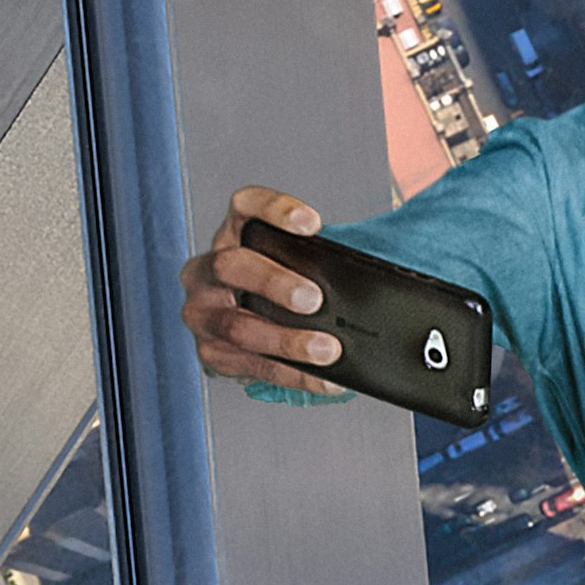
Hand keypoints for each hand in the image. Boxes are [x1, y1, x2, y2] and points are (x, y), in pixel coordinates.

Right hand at [183, 186, 341, 391]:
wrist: (248, 334)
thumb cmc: (280, 290)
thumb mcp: (294, 265)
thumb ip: (322, 261)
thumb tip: (381, 270)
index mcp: (233, 235)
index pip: (245, 206)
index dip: (274, 210)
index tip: (312, 224)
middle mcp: (208, 270)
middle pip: (232, 265)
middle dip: (274, 283)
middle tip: (314, 299)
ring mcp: (203, 312)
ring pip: (237, 326)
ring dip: (287, 340)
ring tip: (328, 349)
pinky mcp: (212, 352)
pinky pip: (254, 366)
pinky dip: (295, 375)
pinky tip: (326, 378)